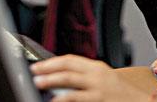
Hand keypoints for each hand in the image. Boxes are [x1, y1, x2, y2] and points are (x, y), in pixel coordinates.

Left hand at [31, 55, 156, 100]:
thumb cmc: (123, 94)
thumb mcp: (105, 78)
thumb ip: (87, 75)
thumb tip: (63, 76)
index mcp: (97, 67)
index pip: (70, 59)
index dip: (52, 61)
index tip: (39, 65)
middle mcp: (97, 74)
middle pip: (68, 67)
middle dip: (48, 68)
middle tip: (34, 72)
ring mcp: (98, 88)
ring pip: (70, 81)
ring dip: (52, 81)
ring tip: (39, 83)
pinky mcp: (100, 100)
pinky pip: (77, 98)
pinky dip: (64, 98)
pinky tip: (56, 99)